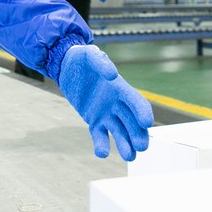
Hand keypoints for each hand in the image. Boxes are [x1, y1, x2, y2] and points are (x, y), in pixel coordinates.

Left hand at [57, 45, 152, 160]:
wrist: (65, 66)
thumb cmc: (81, 58)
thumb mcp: (90, 54)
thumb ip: (101, 62)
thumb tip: (113, 75)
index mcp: (120, 88)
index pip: (137, 102)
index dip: (143, 112)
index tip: (146, 123)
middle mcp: (117, 103)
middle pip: (132, 122)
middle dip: (138, 135)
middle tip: (141, 147)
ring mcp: (106, 113)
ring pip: (119, 132)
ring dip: (125, 144)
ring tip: (129, 157)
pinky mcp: (93, 120)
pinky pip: (99, 135)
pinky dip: (102, 145)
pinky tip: (101, 152)